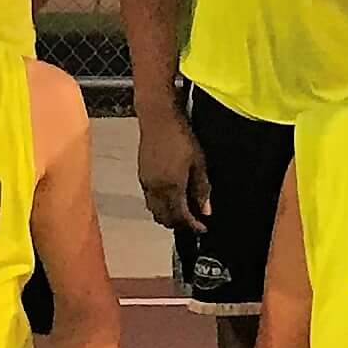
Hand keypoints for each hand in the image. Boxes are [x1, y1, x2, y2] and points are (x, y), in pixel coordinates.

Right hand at [136, 107, 209, 234]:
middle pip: (165, 218)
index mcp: (172, 186)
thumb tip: (205, 211)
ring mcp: (146, 183)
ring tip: (182, 211)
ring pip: (155, 211)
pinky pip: (150, 200)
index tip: (203, 228)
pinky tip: (170, 198)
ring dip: (168, 216)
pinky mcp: (141, 177)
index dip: (193, 226)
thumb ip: (201, 189)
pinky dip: (160, 206)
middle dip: (179, 224)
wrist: (158, 119)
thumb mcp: (199, 163)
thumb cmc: (182, 137)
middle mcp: (156, 189)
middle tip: (193, 222)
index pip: (181, 216)